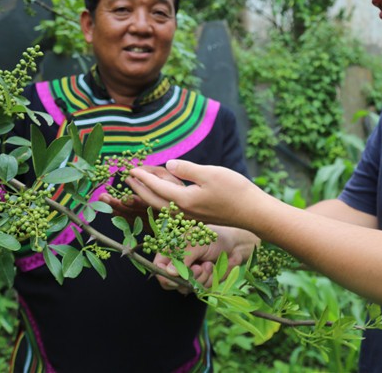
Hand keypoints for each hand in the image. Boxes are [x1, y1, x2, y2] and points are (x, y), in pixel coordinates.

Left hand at [129, 159, 269, 229]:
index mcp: (184, 200)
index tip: (130, 169)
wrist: (253, 213)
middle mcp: (183, 212)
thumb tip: (168, 164)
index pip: (156, 187)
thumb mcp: (210, 174)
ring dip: (149, 195)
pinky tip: (163, 194)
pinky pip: (172, 209)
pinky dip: (162, 200)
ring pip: (162, 206)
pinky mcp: (198, 217)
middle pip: (154, 200)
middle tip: (128, 177)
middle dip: (139, 189)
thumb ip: (187, 169)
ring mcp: (190, 217)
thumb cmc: (234, 191)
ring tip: (140, 185)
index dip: (142, 177)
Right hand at [153, 225, 258, 293]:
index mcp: (172, 250)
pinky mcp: (200, 282)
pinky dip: (209, 280)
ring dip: (200, 278)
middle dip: (186, 277)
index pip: (158, 267)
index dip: (164, 274)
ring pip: (186, 287)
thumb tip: (169, 272)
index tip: (177, 275)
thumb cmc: (214, 238)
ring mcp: (189, 275)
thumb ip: (183, 257)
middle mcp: (178, 264)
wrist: (235, 245)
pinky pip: (200, 289)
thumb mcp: (197, 243)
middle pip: (170, 282)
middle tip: (199, 268)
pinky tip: (213, 268)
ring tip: (209, 264)